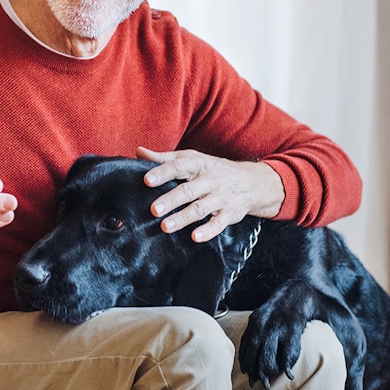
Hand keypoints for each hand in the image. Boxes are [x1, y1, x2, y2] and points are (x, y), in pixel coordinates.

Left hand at [137, 147, 283, 241]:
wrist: (251, 182)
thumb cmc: (213, 170)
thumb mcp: (191, 159)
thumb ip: (165, 158)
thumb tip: (139, 152)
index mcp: (198, 164)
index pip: (178, 166)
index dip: (162, 172)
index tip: (146, 179)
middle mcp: (209, 180)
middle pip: (188, 190)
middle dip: (170, 200)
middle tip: (153, 210)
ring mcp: (220, 197)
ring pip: (200, 208)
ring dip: (183, 218)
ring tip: (165, 227)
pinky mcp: (229, 213)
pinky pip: (219, 223)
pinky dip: (208, 231)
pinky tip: (195, 237)